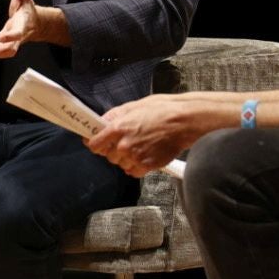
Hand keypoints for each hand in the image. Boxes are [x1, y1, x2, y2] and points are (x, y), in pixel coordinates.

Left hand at [86, 95, 202, 177]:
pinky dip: (136, 167)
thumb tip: (101, 122)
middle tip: (126, 141)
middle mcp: (124, 145)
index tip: (95, 143)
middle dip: (113, 150)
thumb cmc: (162, 110)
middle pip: (108, 156)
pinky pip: (132, 172)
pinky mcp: (146, 166)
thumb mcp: (134, 106)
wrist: (183, 122)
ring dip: (126, 158)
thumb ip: (114, 116)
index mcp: (118, 128)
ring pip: (120, 164)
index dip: (94, 143)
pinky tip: (143, 156)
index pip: (94, 144)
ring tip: (139, 146)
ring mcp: (135, 157)